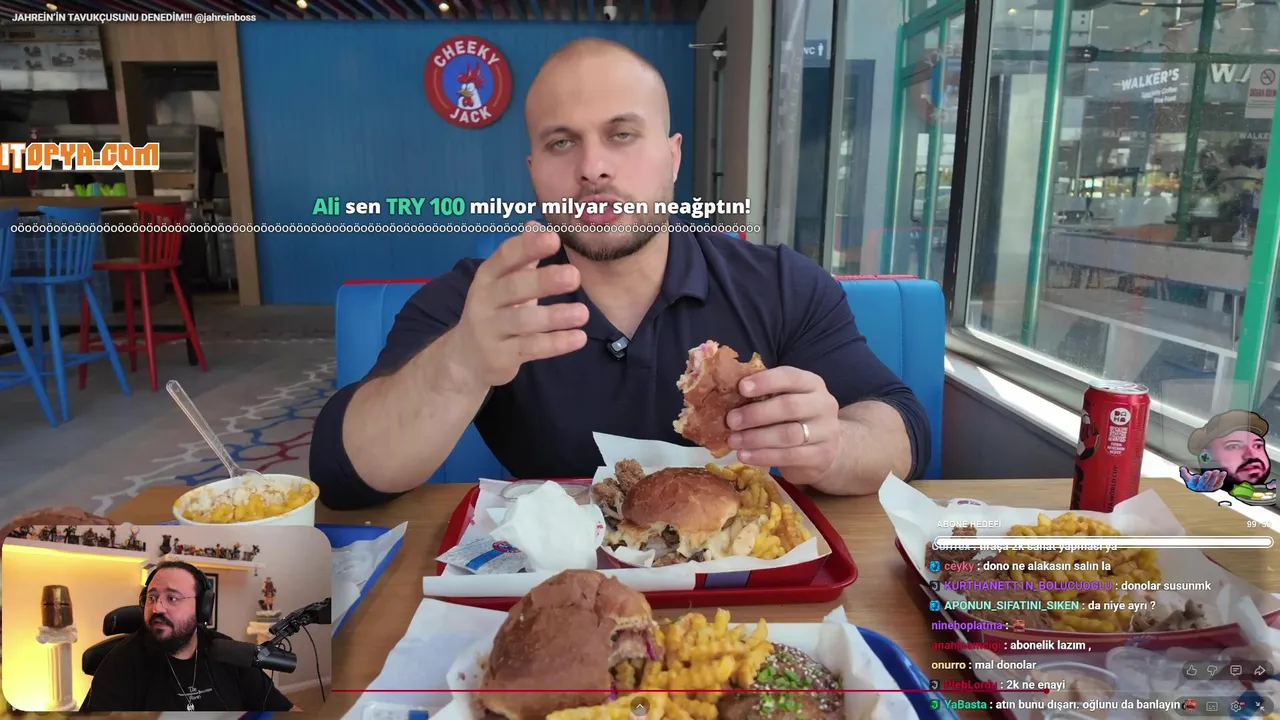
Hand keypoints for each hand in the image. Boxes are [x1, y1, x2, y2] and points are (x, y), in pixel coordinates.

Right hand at [452, 221, 588, 387]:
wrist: (465, 358)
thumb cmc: (495, 312)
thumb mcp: (503, 283)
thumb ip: (522, 257)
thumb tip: (535, 224)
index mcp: (487, 277)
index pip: (505, 257)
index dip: (528, 247)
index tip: (554, 239)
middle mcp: (485, 301)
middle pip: (514, 288)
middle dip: (544, 281)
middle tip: (575, 276)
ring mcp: (490, 330)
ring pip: (523, 321)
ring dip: (554, 316)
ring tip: (583, 312)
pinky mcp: (500, 356)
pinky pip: (530, 348)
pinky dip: (555, 344)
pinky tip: (579, 338)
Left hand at [725, 366, 840, 482]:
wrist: (828, 451)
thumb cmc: (797, 420)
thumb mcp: (788, 401)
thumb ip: (766, 395)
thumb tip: (727, 394)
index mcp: (812, 384)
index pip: (790, 377)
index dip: (766, 381)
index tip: (741, 387)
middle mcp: (823, 405)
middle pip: (789, 406)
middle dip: (755, 413)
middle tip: (731, 421)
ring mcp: (826, 432)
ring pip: (788, 434)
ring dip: (756, 438)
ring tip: (733, 440)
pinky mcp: (821, 456)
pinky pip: (788, 456)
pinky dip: (763, 456)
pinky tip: (744, 455)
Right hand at [1179, 466, 1225, 492]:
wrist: (1200, 488)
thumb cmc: (1194, 482)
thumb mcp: (1187, 478)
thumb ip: (1184, 473)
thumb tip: (1182, 468)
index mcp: (1194, 485)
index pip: (1194, 482)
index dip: (1195, 479)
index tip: (1197, 476)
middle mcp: (1201, 487)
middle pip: (1204, 482)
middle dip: (1206, 477)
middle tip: (1208, 472)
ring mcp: (1209, 488)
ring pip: (1212, 483)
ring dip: (1215, 477)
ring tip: (1217, 471)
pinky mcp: (1215, 487)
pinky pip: (1219, 483)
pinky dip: (1221, 478)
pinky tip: (1223, 473)